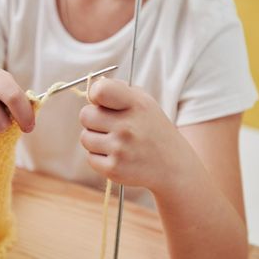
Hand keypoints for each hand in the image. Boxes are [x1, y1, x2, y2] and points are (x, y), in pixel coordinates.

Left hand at [78, 78, 194, 193]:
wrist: (173, 166)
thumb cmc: (151, 129)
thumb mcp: (144, 102)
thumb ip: (118, 90)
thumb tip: (92, 92)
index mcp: (136, 104)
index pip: (100, 90)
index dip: (95, 95)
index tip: (101, 102)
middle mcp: (127, 126)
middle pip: (85, 115)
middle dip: (93, 120)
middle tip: (109, 126)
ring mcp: (120, 149)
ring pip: (85, 137)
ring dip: (96, 140)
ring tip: (116, 142)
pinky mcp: (114, 168)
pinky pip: (90, 158)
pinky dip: (100, 158)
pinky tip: (118, 157)